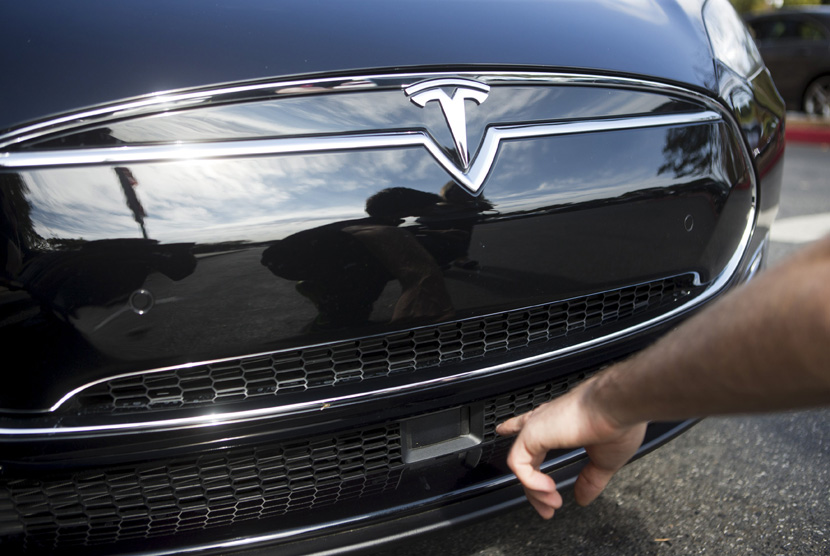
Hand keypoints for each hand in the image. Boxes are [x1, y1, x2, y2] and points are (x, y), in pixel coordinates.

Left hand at [496, 379, 646, 518]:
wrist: (619, 407)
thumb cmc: (618, 422)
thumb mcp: (604, 459)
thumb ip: (591, 479)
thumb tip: (583, 498)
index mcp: (561, 423)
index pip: (531, 424)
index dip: (515, 426)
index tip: (504, 429)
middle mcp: (546, 422)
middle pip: (525, 456)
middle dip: (532, 486)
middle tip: (547, 508)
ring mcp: (537, 427)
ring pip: (521, 464)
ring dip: (536, 490)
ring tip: (553, 503)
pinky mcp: (532, 433)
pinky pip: (519, 464)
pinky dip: (531, 481)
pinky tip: (548, 489)